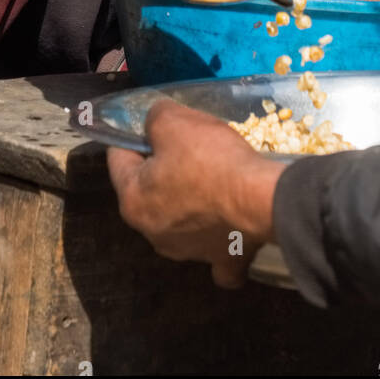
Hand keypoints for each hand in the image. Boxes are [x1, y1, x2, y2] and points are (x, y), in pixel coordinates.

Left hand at [107, 100, 283, 288]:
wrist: (260, 198)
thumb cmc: (211, 160)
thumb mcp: (174, 122)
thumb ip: (154, 118)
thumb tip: (154, 124)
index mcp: (133, 202)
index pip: (119, 160)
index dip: (133, 137)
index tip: (153, 126)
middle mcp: (153, 234)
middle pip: (150, 192)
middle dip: (163, 170)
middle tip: (188, 149)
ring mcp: (188, 252)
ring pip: (181, 221)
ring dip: (190, 203)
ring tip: (212, 179)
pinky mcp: (222, 260)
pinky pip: (216, 254)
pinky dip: (220, 243)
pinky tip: (227, 230)